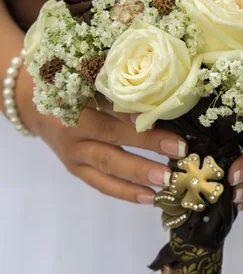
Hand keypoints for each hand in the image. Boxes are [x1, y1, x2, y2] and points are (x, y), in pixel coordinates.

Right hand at [15, 67, 187, 203]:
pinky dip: (125, 192)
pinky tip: (150, 197)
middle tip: (180, 149)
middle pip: (112, 136)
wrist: (31, 104)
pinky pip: (101, 184)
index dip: (135, 111)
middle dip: (148, 143)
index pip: (109, 105)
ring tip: (167, 180)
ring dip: (139, 173)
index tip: (163, 114)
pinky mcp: (75, 169)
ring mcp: (73, 153)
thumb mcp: (86, 76)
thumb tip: (160, 97)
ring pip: (108, 165)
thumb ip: (115, 87)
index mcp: (75, 98)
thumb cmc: (69, 83)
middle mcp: (73, 128)